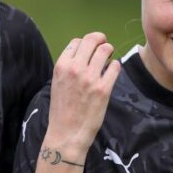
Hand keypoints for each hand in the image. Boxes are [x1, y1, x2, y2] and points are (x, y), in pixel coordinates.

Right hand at [44, 33, 120, 156]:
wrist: (67, 132)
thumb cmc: (61, 109)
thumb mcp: (57, 83)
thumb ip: (68, 68)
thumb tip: (83, 56)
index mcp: (61, 66)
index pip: (77, 42)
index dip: (85, 44)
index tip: (89, 50)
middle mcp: (75, 68)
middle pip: (92, 40)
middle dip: (100, 40)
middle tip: (104, 47)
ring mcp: (90, 78)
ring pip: (106, 50)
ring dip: (109, 51)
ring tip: (108, 59)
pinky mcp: (104, 88)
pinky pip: (115, 66)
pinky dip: (115, 66)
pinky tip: (111, 72)